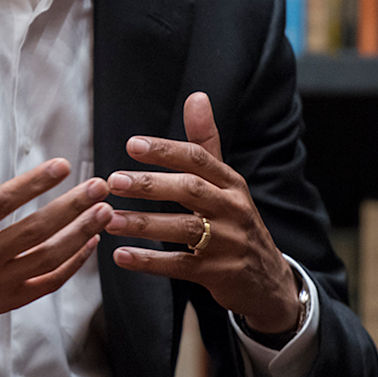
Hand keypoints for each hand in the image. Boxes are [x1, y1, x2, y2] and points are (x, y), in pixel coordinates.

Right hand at [0, 102, 113, 363]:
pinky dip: (73, 264)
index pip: (1, 202)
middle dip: (71, 208)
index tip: (63, 165)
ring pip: (46, 258)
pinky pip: (48, 283)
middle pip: (33, 231)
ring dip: (79, 234)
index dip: (33, 184)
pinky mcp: (8, 300)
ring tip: (105, 211)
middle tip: (99, 187)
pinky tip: (90, 241)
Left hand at [104, 91, 298, 334]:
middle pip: (190, 190)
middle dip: (150, 184)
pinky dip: (149, 261)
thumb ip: (205, 142)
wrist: (267, 280)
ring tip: (110, 218)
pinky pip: (180, 266)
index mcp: (231, 183)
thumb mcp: (226, 182)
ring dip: (144, 223)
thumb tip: (196, 96)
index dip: (165, 150)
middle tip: (114, 181)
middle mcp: (232, 209)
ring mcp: (228, 243)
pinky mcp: (219, 274)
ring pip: (183, 229)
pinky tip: (121, 255)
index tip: (132, 145)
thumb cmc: (235, 221)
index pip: (198, 158)